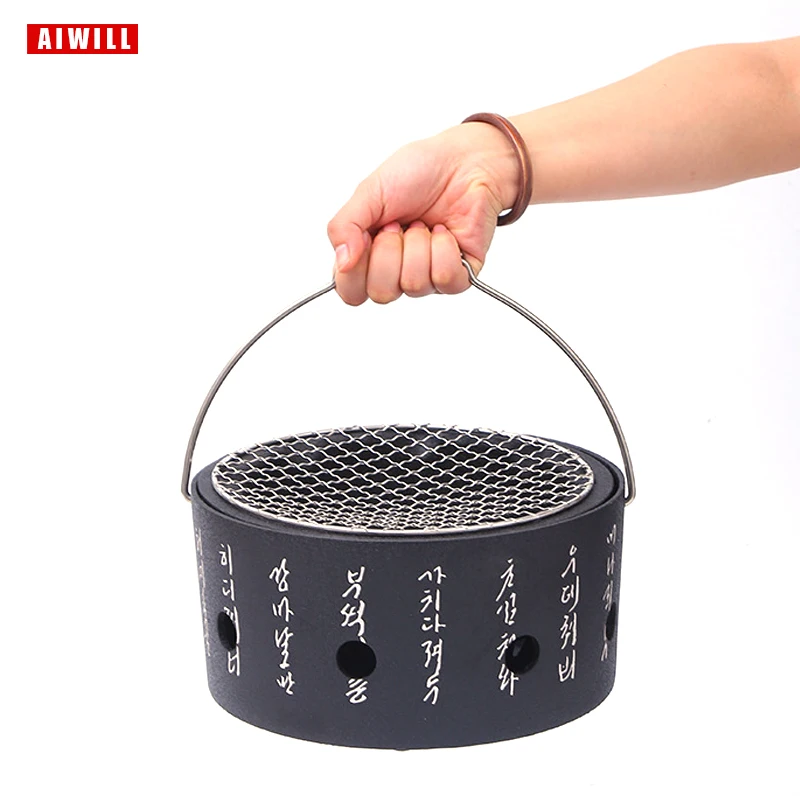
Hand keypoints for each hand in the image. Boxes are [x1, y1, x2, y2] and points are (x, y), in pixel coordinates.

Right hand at [327, 123, 519, 304]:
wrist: (463, 161)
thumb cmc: (417, 172)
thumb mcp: (369, 192)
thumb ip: (344, 226)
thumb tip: (342, 262)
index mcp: (367, 256)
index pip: (350, 292)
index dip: (355, 271)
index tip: (365, 236)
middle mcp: (395, 272)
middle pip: (381, 294)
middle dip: (389, 251)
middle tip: (398, 224)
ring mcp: (427, 277)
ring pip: (413, 285)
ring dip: (418, 244)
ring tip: (424, 223)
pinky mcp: (458, 276)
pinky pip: (445, 279)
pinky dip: (443, 248)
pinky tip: (444, 231)